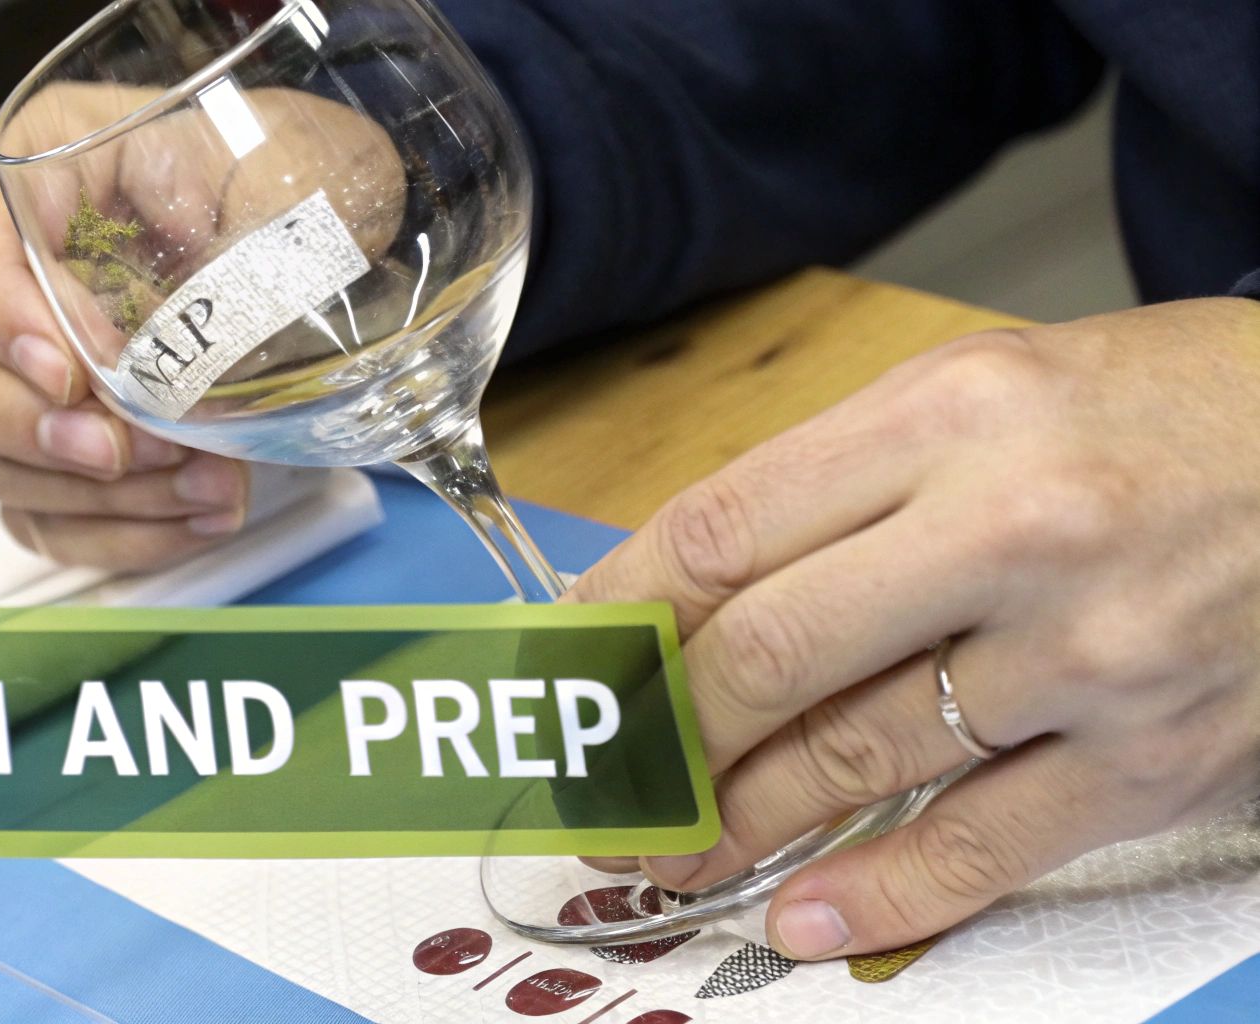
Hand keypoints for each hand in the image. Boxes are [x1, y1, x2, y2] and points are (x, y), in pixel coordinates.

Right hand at [0, 85, 400, 570]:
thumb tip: (153, 347)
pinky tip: (195, 518)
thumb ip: (210, 235)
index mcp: (29, 170)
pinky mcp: (24, 444)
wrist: (322, 246)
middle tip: (109, 451)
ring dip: (64, 489)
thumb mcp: (261, 177)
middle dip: (1, 416)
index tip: (68, 377)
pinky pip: (22, 509)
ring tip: (202, 484)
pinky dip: (108, 533)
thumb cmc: (279, 190)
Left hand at [569, 298, 1259, 958]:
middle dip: (664, 728)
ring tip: (675, 848)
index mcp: (952, 416)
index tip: (579, 656)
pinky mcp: (1156, 757)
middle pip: (769, 653)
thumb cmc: (1171, 411)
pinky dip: (878, 894)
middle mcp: (1014, 530)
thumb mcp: (989, 387)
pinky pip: (982, 849)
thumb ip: (839, 478)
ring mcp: (1090, 655)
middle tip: (614, 771)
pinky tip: (803, 914)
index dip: (625, 608)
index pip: (725, 528)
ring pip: (854, 759)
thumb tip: (692, 580)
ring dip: (737, 819)